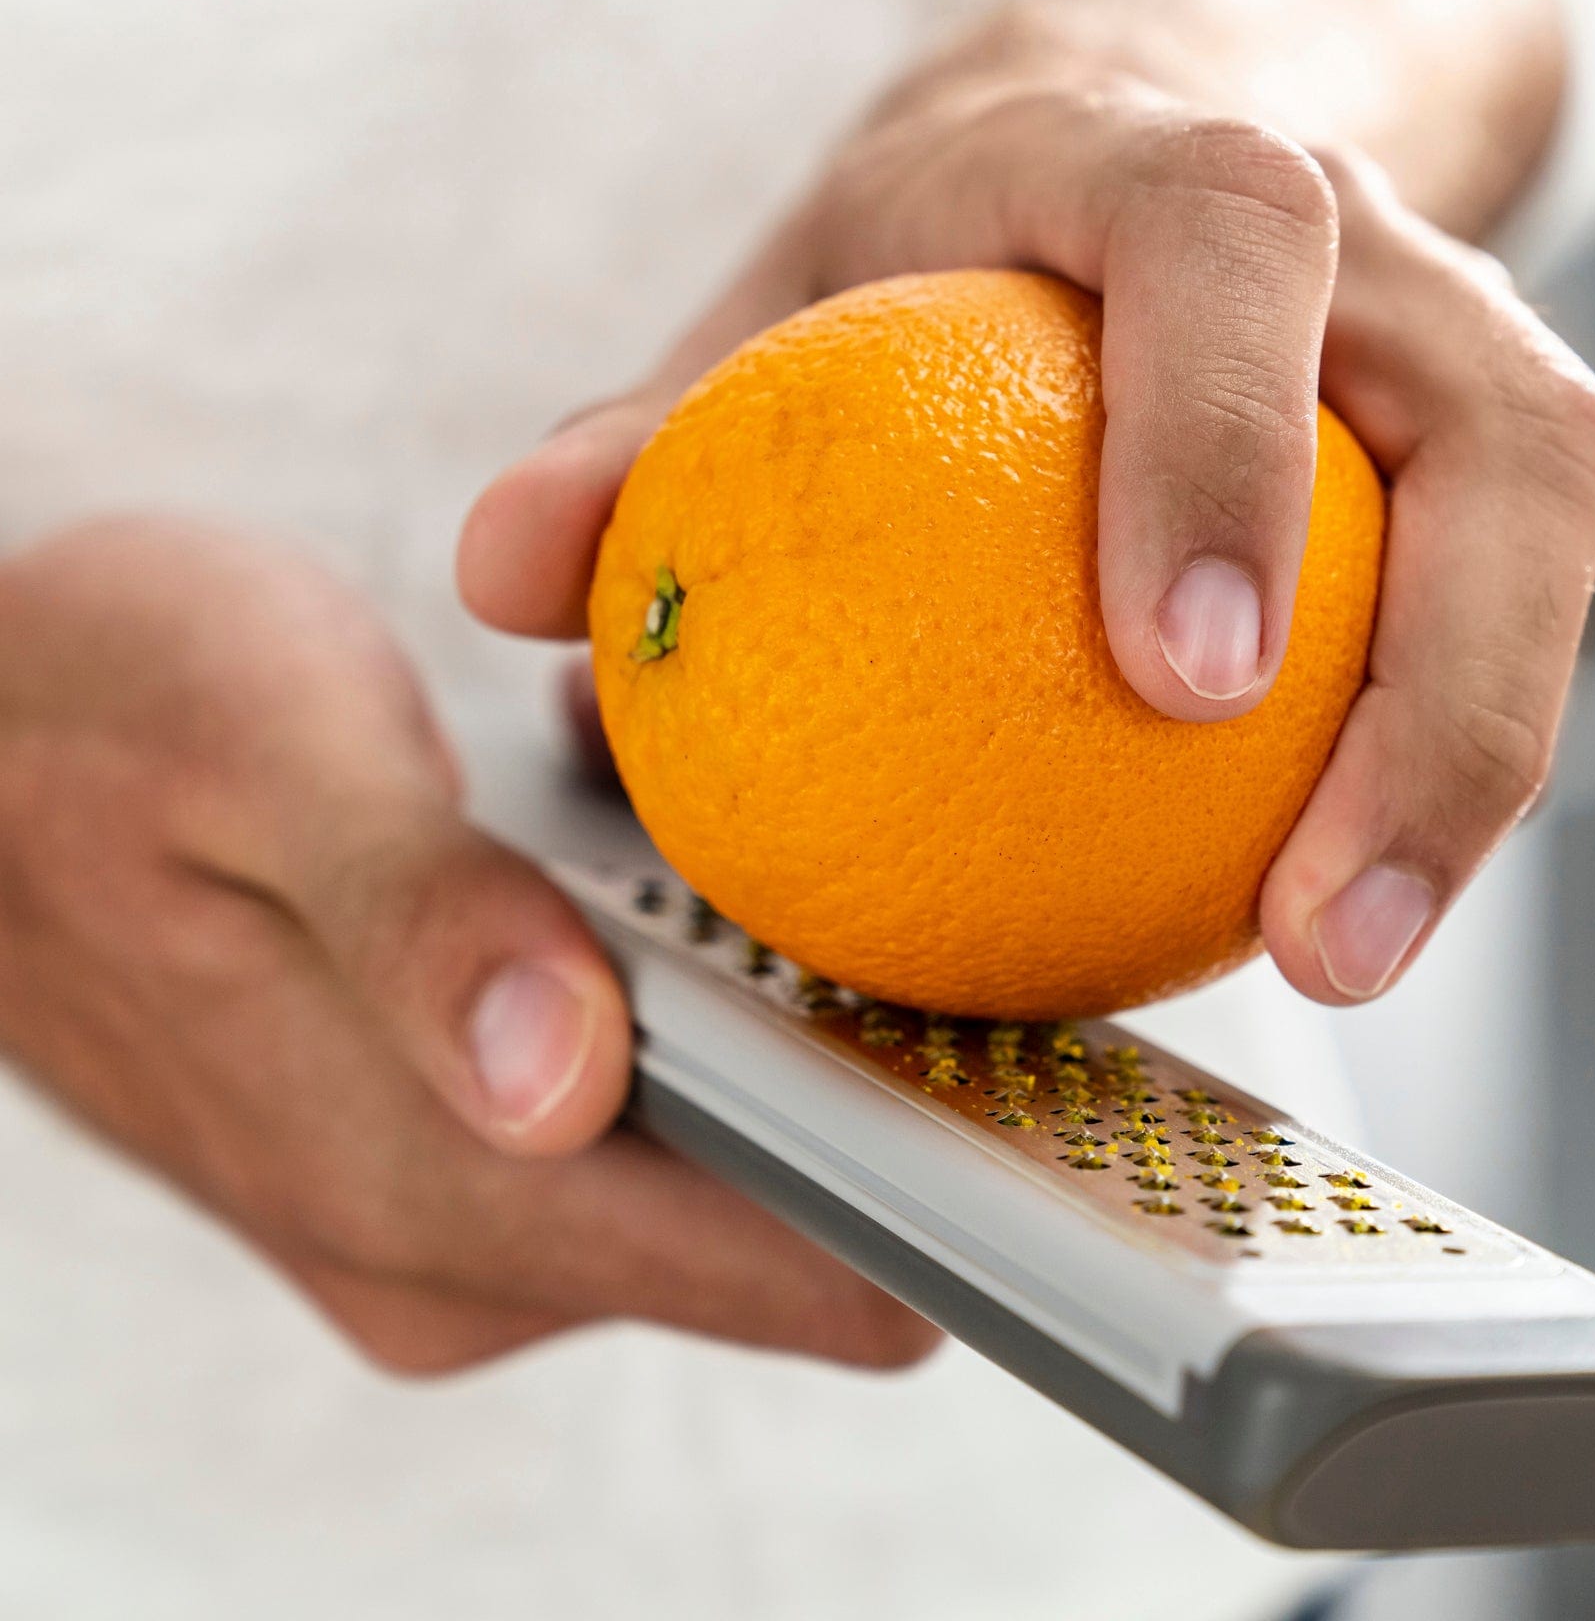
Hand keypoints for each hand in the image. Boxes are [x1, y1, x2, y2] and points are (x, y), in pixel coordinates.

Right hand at [0, 517, 934, 1372]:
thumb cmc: (112, 713)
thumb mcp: (260, 749)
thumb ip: (412, 919)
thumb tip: (560, 1082)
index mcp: (424, 1185)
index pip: (782, 1264)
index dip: (959, 1192)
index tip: (1099, 1088)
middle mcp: (456, 1253)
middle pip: (792, 1232)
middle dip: (909, 1103)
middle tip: (991, 911)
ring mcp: (465, 1216)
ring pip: (740, 1179)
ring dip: (824, 1051)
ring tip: (863, 878)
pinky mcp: (470, 1155)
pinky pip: (673, 1129)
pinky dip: (740, 1032)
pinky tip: (752, 891)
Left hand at [461, 18, 1594, 1008]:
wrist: (1122, 148)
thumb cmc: (936, 251)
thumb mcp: (778, 311)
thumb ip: (656, 434)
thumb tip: (504, 573)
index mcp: (1147, 161)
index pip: (1231, 241)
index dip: (1224, 442)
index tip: (1182, 674)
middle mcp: (1357, 238)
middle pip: (1506, 415)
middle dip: (1444, 678)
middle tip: (1309, 911)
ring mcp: (1452, 336)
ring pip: (1554, 524)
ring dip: (1479, 755)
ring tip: (1342, 947)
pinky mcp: (1492, 449)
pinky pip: (1519, 607)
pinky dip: (1449, 757)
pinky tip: (1334, 898)